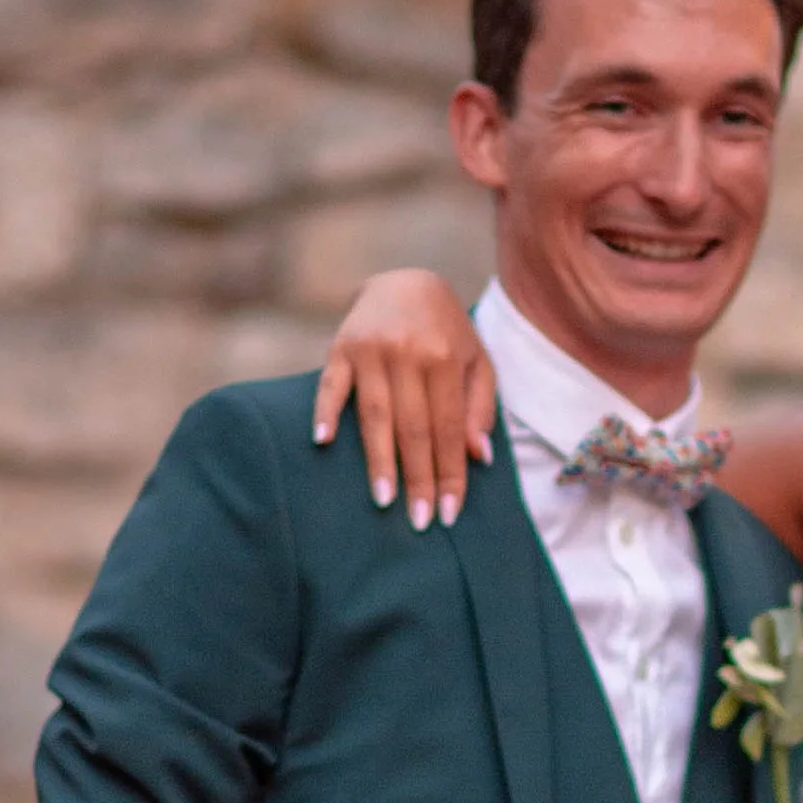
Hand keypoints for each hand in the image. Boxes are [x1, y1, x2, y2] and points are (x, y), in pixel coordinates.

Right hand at [310, 269, 495, 533]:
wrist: (403, 281)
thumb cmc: (446, 332)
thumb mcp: (476, 360)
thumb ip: (480, 406)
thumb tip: (478, 457)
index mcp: (446, 358)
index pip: (449, 429)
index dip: (450, 473)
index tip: (449, 513)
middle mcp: (409, 352)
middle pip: (415, 429)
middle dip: (418, 479)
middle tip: (419, 521)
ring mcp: (371, 349)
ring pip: (376, 415)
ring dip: (379, 460)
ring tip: (384, 500)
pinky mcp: (340, 346)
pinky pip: (330, 384)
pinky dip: (325, 411)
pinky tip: (323, 441)